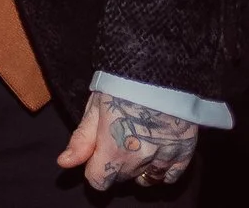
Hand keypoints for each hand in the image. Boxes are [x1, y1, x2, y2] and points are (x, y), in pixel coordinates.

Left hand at [58, 91, 197, 190]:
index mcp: (113, 151)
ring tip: (138, 144)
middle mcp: (139, 161)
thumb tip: (64, 162)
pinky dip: (162, 169)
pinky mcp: (184, 151)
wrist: (160, 66)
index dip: (94, 168)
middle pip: (121, 178)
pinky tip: (156, 154)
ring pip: (146, 179)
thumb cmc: (122, 82)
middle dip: (115, 164)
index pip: (99, 181)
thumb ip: (82, 139)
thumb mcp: (95, 106)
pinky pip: (171, 175)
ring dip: (138, 168)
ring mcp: (164, 157)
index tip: (97, 152)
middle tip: (118, 137)